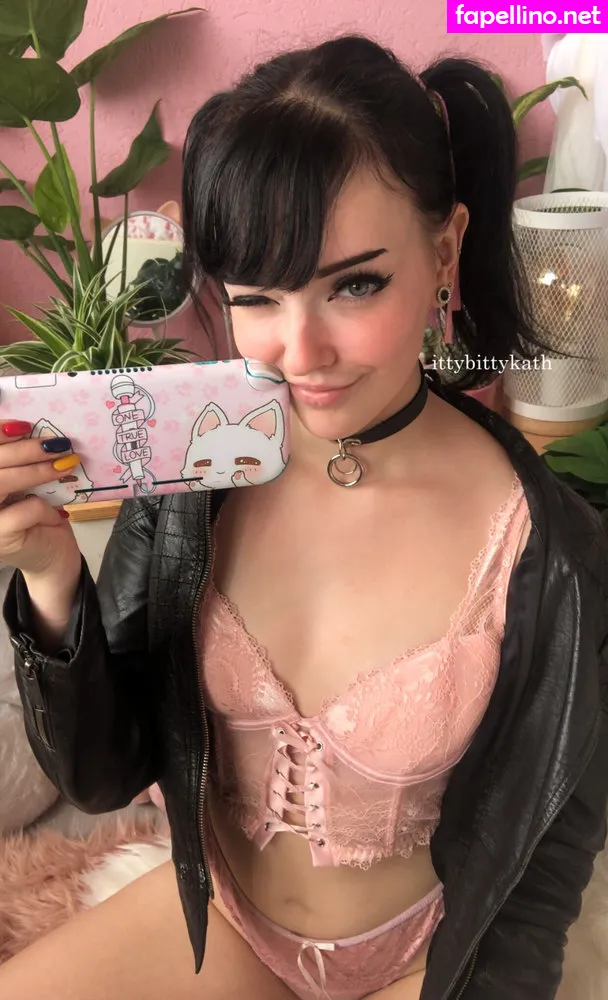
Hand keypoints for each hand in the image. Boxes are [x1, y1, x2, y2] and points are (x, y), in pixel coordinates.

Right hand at [0, 419, 81, 580]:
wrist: (52, 558)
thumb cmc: (39, 516)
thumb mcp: (31, 483)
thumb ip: (24, 461)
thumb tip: (35, 429)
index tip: (24, 425)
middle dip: (24, 449)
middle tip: (56, 444)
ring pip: (2, 482)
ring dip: (36, 471)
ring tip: (65, 464)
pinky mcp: (0, 536)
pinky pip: (24, 509)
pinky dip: (44, 507)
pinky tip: (56, 512)